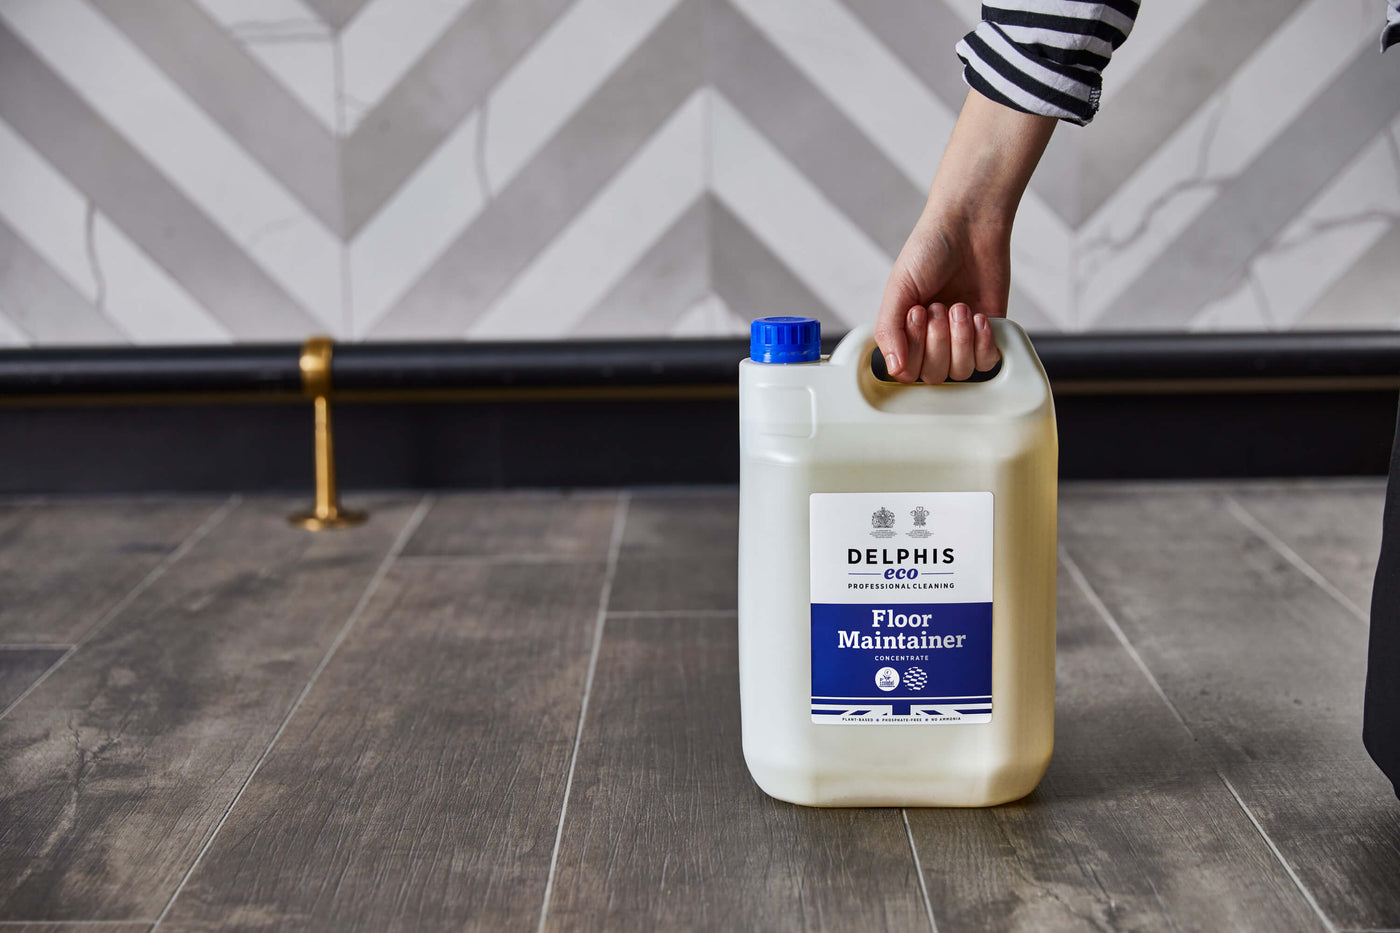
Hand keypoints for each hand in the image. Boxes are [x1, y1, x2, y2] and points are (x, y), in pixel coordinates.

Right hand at [876, 211, 1006, 383]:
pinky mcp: (988, 333)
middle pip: (934, 375)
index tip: (917, 312)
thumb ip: (889, 329)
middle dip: (937, 341)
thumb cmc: (930, 250)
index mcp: (904, 331)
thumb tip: (893, 367)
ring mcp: (960, 339)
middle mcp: (931, 340)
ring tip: (959, 306)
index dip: (913, 350)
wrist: (969, 226)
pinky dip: (983, 341)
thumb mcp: (899, 287)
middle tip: (938, 305)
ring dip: (960, 339)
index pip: (906, 371)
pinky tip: (978, 315)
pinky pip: (987, 361)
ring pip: (960, 371)